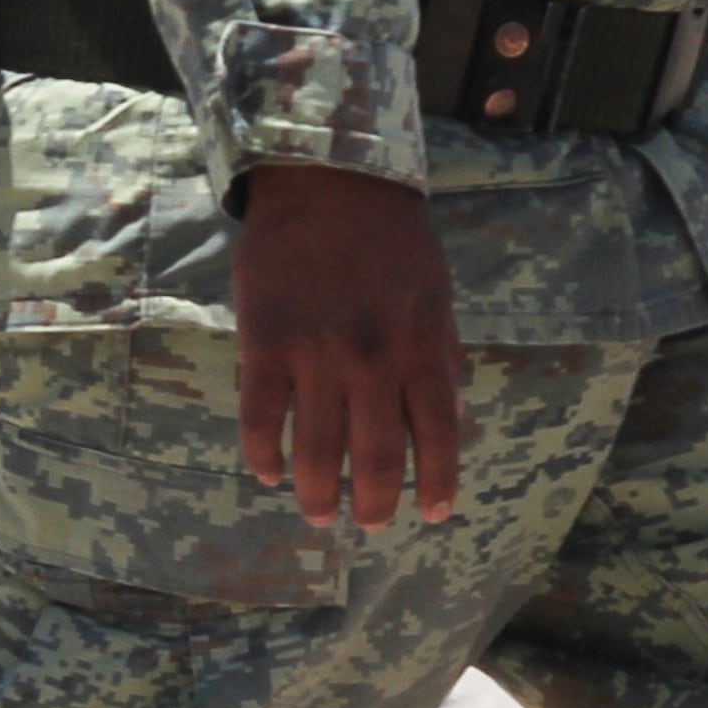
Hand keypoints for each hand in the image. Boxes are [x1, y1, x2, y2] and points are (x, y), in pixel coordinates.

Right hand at [233, 162, 467, 532]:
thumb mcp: (436, 296)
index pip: (438, 436)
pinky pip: (260, 414)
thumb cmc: (391, 239)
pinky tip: (266, 472)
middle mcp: (372, 361)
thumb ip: (439, 357)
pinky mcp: (264, 342)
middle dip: (373, 502)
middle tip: (366, 525)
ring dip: (316, 491)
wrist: (327, 182)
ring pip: (316, 446)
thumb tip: (448, 418)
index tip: (433, 515)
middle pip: (376, 455)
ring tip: (316, 514)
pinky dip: (262, 453)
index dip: (438, 483)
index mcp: (422, 350)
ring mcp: (314, 354)